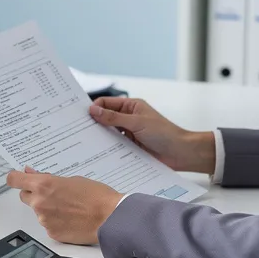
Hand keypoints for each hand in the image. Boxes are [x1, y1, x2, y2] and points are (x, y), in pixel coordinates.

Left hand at [6, 167, 121, 244]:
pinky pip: (48, 224)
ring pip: (38, 212)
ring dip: (47, 209)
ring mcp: (44, 220)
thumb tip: (33, 174)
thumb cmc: (96, 197)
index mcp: (43, 185)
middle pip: (24, 196)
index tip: (17, 178)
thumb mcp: (72, 179)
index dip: (15, 178)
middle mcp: (39, 203)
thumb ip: (48, 178)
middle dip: (34, 194)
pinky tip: (71, 218)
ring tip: (69, 207)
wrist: (110, 217)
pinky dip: (56, 221)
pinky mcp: (52, 233)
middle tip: (52, 193)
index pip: (14, 180)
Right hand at [89, 97, 214, 173]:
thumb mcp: (137, 123)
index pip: (106, 103)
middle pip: (105, 119)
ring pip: (108, 134)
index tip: (81, 116)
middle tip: (77, 130)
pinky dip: (106, 149)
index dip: (94, 108)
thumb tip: (93, 110)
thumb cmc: (164, 134)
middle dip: (93, 123)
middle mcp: (128, 119)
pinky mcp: (129, 149)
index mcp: (131, 106)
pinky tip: (96, 154)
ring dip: (99, 138)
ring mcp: (128, 134)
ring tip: (83, 143)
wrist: (181, 154)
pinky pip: (114, 148)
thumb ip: (114, 117)